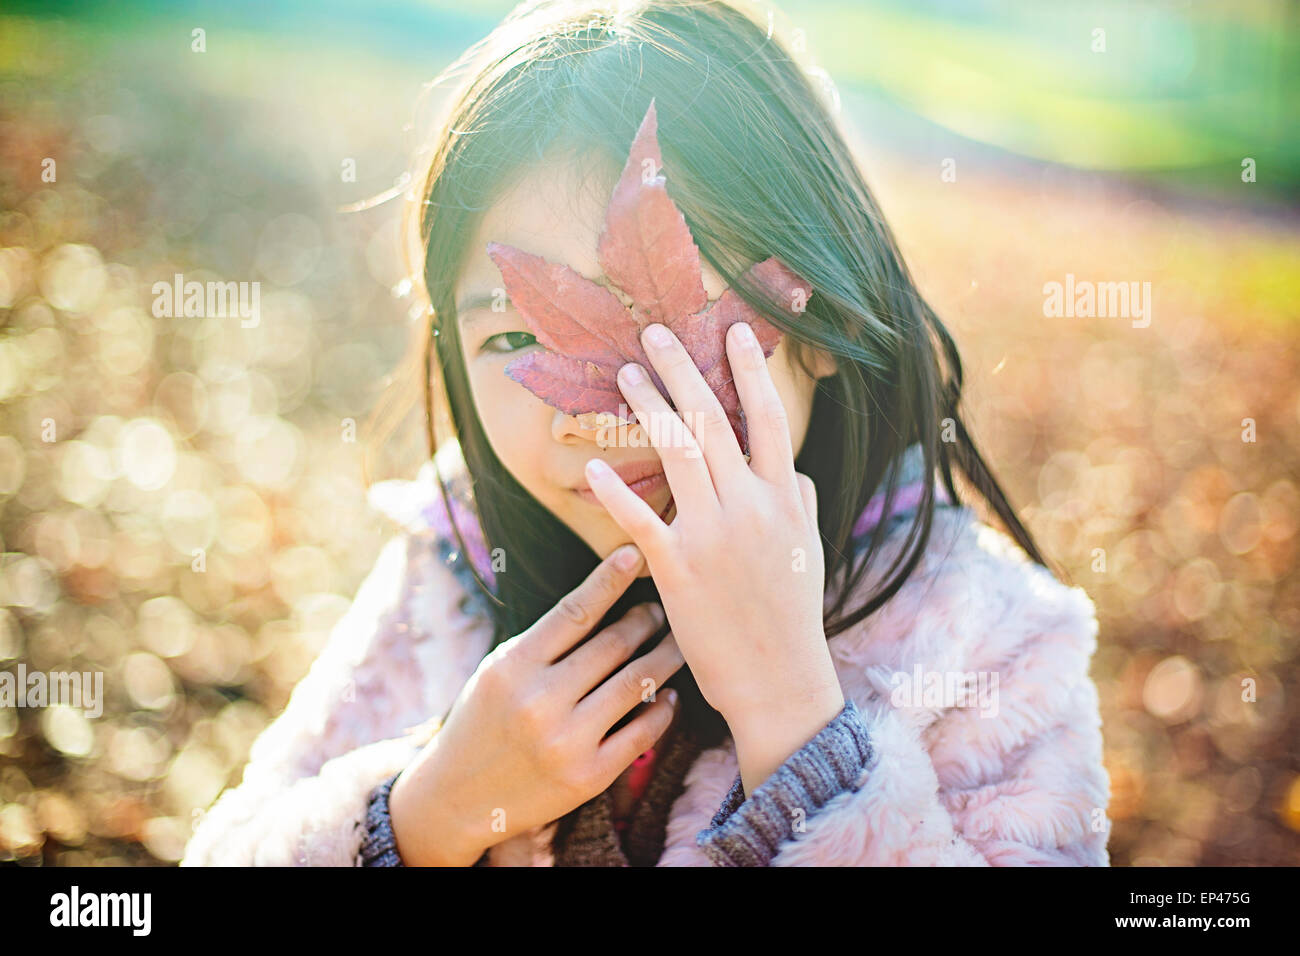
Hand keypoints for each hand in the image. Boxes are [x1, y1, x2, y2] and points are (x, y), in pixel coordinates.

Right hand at [388, 545, 683, 864]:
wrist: (458, 797)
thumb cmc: (482, 721)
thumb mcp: (497, 671)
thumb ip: (544, 642)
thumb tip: (603, 600)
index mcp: (513, 668)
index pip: (573, 612)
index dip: (608, 579)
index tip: (634, 553)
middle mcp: (539, 703)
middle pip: (613, 645)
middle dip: (646, 619)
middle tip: (662, 607)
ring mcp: (566, 742)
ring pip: (636, 684)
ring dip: (664, 658)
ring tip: (676, 643)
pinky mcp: (589, 777)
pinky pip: (643, 733)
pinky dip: (662, 708)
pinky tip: (668, 694)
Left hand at [583, 321, 843, 792]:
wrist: (779, 678)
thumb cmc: (794, 614)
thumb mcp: (811, 549)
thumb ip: (803, 503)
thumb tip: (798, 471)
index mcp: (786, 497)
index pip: (769, 418)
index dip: (751, 370)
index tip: (735, 330)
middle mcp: (751, 506)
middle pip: (712, 420)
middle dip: (682, 369)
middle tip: (654, 332)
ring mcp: (713, 535)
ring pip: (677, 451)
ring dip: (648, 405)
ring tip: (625, 372)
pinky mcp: (678, 569)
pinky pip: (642, 518)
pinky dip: (616, 490)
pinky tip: (594, 465)